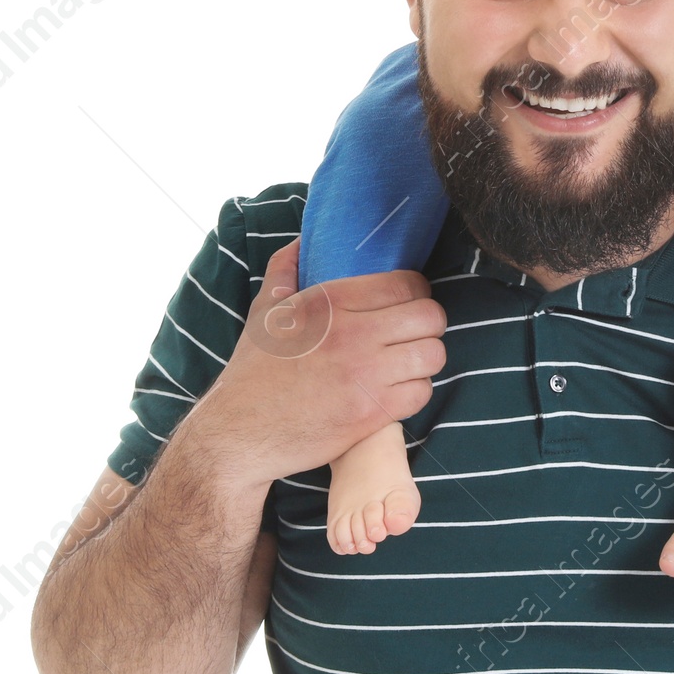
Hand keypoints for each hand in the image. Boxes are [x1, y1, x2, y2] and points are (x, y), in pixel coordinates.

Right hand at [194, 239, 448, 490]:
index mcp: (331, 301)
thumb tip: (302, 241)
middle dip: (428, 324)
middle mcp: (353, 333)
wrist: (241, 432)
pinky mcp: (371, 413)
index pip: (407, 284)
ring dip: (425, 358)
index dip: (416, 291)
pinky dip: (415, 391)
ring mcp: (365, 375)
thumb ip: (285, 269)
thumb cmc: (254, 370)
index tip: (407, 302)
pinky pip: (421, 392)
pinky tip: (398, 389)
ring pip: (432, 354)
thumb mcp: (265, 311)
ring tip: (409, 361)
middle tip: (413, 333)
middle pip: (430, 316)